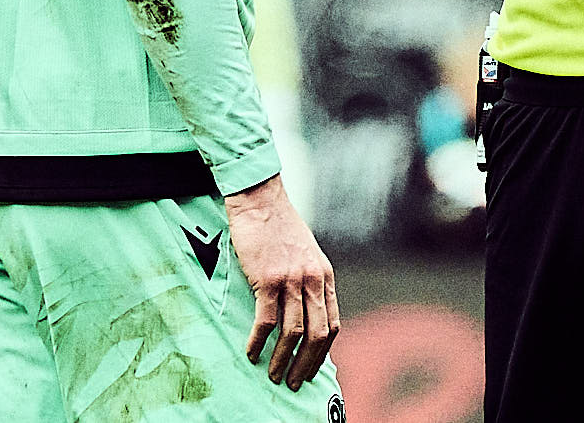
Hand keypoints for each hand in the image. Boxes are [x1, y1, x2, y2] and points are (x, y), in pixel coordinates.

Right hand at [225, 175, 340, 389]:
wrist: (261, 200)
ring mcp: (292, 280)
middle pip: (317, 336)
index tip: (312, 370)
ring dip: (282, 359)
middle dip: (306, 365)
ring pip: (293, 333)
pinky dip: (259, 342)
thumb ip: (310, 282)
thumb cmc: (279, 227)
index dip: (323, 353)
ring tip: (273, 374)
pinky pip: (266, 320)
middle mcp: (313, 280)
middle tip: (294, 383)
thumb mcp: (306, 255)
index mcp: (325, 277)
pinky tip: (251, 352)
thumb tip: (305, 314)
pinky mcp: (268, 279)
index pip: (333, 325)